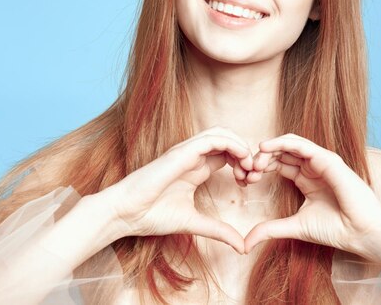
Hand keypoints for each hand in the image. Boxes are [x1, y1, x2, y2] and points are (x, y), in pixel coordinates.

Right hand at [103, 126, 253, 253]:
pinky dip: (231, 144)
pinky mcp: (180, 153)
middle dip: (246, 152)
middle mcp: (192, 157)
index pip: (226, 154)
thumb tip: (243, 247)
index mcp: (195, 169)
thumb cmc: (151, 215)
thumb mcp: (194, 223)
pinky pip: (211, 138)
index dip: (243, 164)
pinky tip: (240, 160)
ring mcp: (185, 152)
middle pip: (227, 139)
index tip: (250, 183)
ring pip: (221, 133)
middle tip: (255, 173)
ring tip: (249, 166)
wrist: (125, 213)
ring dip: (240, 145)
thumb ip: (219, 231)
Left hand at [244, 134, 380, 259]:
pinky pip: (301, 145)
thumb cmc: (335, 229)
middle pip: (280, 153)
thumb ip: (269, 230)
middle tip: (246, 170)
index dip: (259, 168)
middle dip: (260, 158)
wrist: (362, 234)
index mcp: (305, 179)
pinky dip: (281, 143)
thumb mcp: (293, 227)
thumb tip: (245, 244)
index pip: (277, 164)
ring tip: (254, 160)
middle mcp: (313, 167)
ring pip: (288, 144)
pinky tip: (265, 148)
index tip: (244, 180)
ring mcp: (321, 161)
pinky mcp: (328, 159)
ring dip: (268, 149)